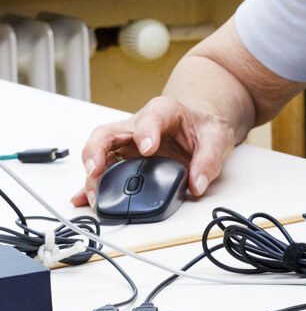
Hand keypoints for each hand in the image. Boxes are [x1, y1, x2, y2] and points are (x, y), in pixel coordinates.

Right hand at [73, 99, 234, 206]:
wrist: (198, 125)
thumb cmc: (202, 127)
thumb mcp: (217, 137)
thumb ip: (209, 159)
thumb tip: (197, 184)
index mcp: (163, 112)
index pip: (150, 118)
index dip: (146, 132)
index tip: (147, 148)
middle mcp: (137, 125)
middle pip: (107, 133)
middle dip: (97, 151)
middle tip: (96, 169)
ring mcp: (127, 143)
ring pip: (100, 154)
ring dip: (92, 175)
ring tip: (93, 196)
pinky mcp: (124, 159)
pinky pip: (103, 171)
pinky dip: (92, 185)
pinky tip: (83, 199)